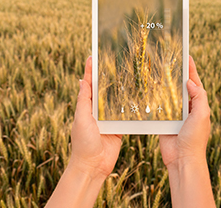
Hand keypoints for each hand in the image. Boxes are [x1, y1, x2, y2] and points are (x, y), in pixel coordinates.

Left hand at [69, 56, 122, 178]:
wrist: (93, 166)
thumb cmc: (83, 143)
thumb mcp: (81, 118)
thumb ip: (84, 99)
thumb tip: (82, 79)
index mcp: (87, 105)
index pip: (90, 83)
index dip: (92, 69)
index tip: (95, 54)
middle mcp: (98, 110)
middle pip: (105, 88)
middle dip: (110, 75)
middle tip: (118, 58)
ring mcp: (110, 118)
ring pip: (118, 99)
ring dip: (123, 89)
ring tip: (131, 72)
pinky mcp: (120, 127)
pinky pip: (127, 113)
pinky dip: (132, 105)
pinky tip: (139, 94)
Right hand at [158, 55, 214, 207]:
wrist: (182, 160)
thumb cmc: (195, 139)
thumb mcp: (202, 115)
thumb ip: (199, 97)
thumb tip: (191, 82)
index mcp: (199, 105)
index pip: (195, 82)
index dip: (191, 69)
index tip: (186, 54)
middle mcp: (187, 108)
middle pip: (181, 86)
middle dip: (177, 73)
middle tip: (169, 58)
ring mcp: (175, 114)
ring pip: (169, 95)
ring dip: (164, 84)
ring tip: (158, 69)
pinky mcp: (164, 120)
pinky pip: (159, 106)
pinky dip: (156, 98)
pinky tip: (150, 88)